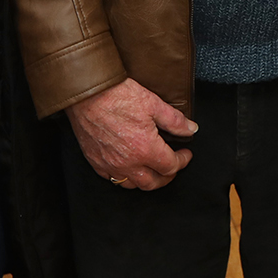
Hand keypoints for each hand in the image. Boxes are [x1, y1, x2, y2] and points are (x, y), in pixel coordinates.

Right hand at [67, 78, 197, 189]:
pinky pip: (112, 179)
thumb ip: (175, 120)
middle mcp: (128, 162)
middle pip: (153, 183)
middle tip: (173, 166)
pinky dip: (124, 177)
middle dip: (167, 177)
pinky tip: (129, 167)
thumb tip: (191, 129)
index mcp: (145, 149)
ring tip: (152, 169)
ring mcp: (110, 164)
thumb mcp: (153, 103)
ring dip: (146, 179)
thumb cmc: (117, 95)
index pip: (171, 166)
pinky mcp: (95, 162)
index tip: (185, 154)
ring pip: (132, 185)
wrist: (87, 93)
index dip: (182, 161)